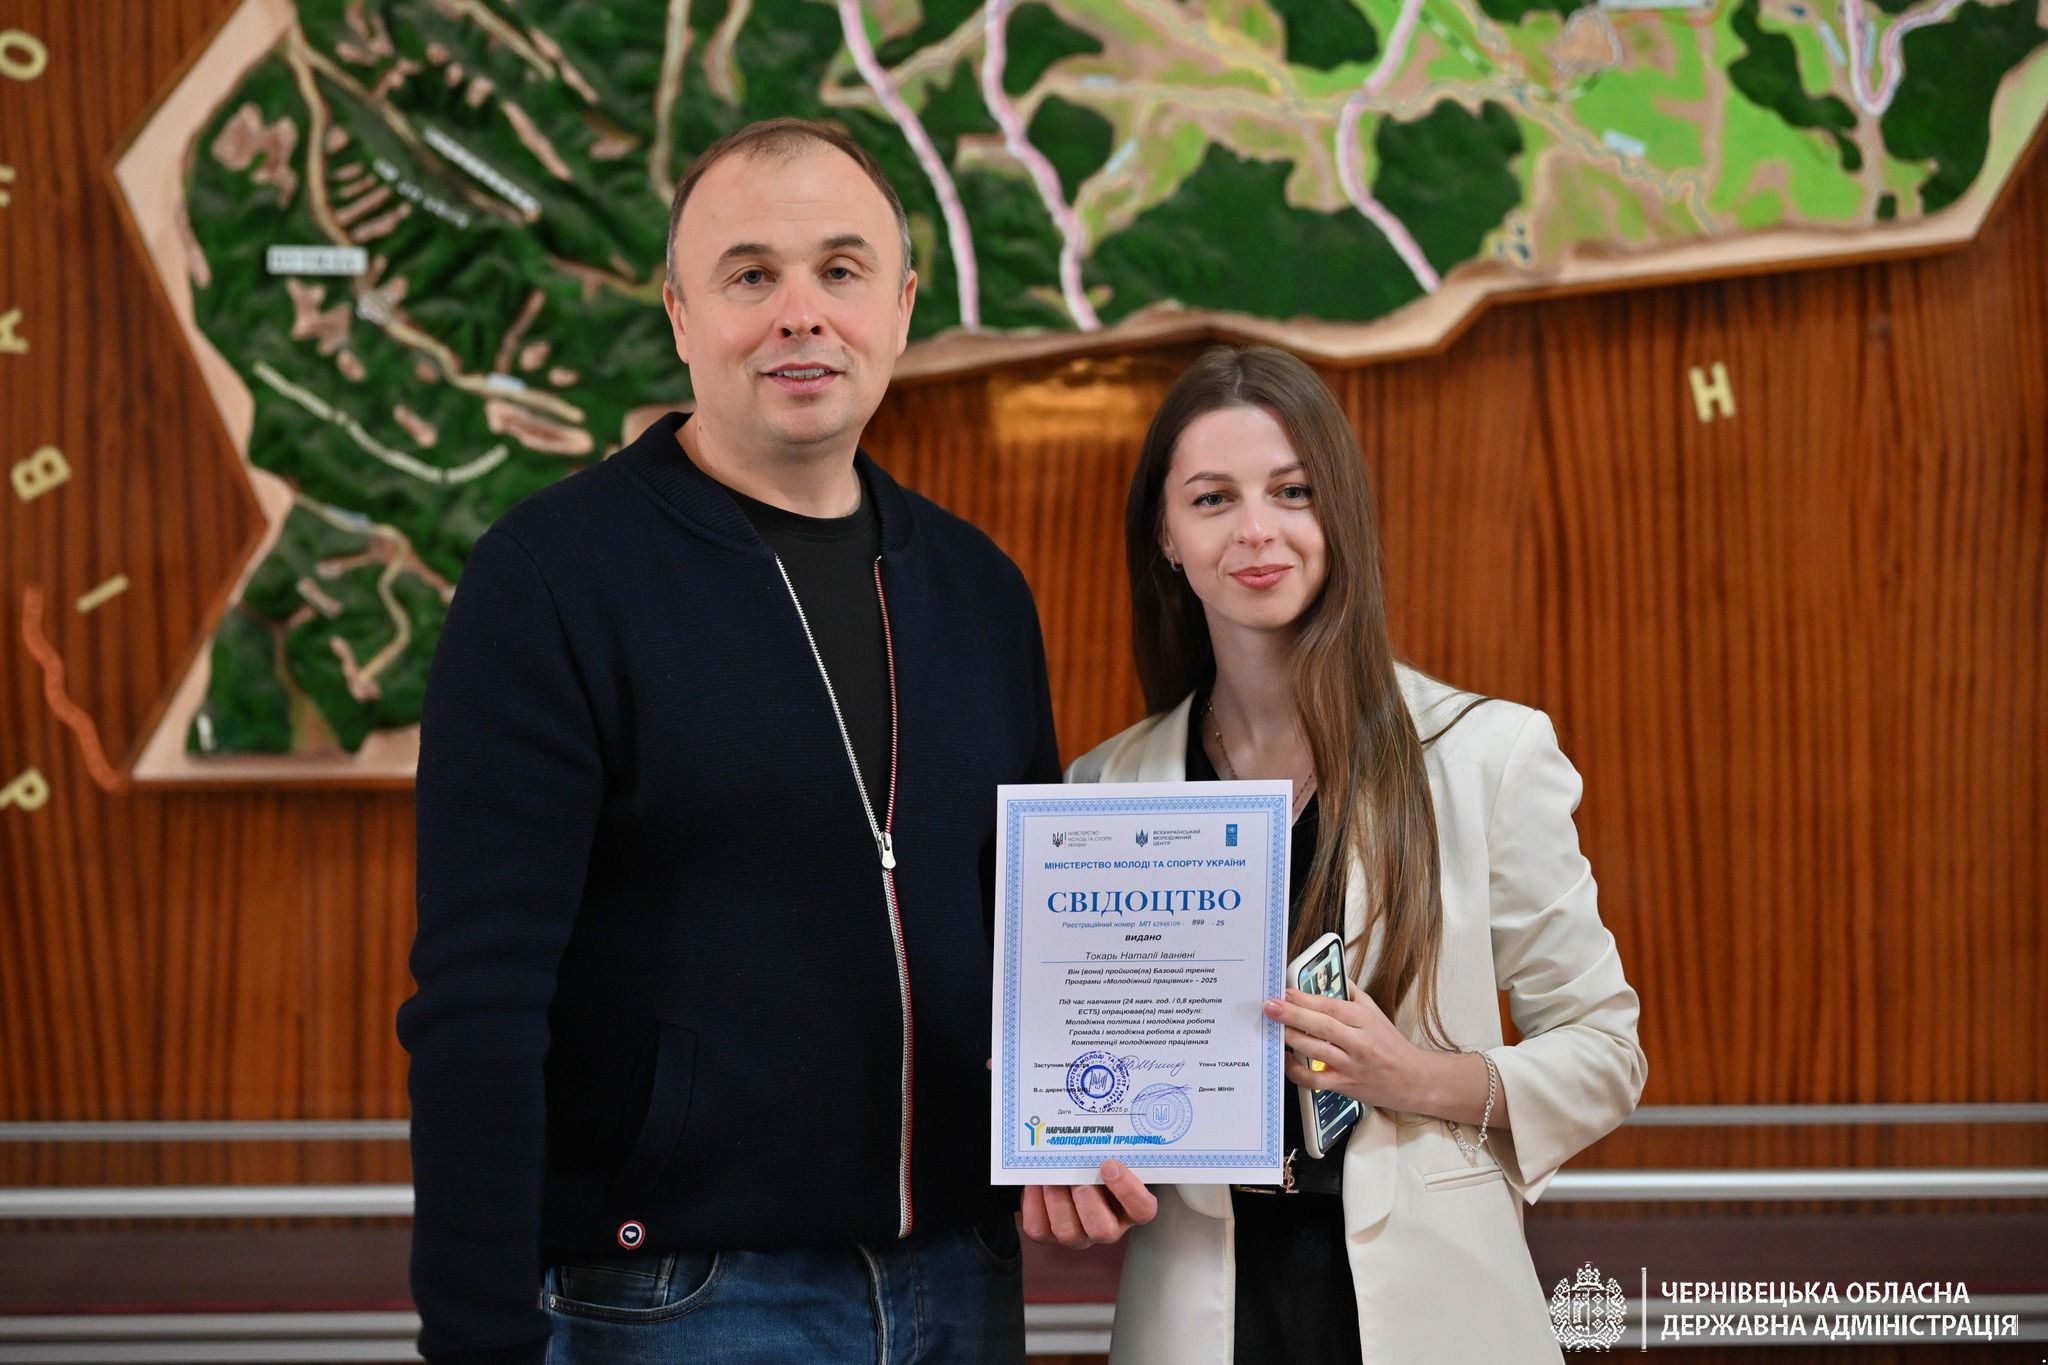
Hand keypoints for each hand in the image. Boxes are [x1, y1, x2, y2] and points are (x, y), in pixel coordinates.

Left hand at [1021, 1159, 1158, 1247]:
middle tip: (1075, 1174)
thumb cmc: (1096, 1160)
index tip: (1110, 1165)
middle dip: (1086, 1198)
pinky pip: (1039, 1229)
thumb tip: (1099, 1118)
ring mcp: (1078, 1235)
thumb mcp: (1109, 1154)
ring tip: (1050, 1175)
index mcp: (1131, 1207)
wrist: (1069, 1169)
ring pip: (1068, 1232)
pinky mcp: (1049, 1235)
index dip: (1128, 1190)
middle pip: (1103, 1230)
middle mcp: (1108, 1227)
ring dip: (1056, 1200)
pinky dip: (1034, 1203)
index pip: (1142, 1209)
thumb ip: (1110, 1147)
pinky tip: (1036, 1181)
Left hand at [1266, 981, 1423, 1111]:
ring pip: (1316, 1050)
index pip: (1331, 1005)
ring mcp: (1351, 1065)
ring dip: (1291, 1038)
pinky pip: (1315, 1080)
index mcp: (1365, 1020)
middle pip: (1321, 1026)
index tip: (1285, 990)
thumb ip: (1352, 994)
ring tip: (1274, 1029)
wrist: (1412, 1079)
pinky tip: (1287, 1060)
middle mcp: (1358, 1042)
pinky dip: (1297, 1071)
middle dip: (1292, 1014)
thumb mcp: (1375, 1013)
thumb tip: (1332, 977)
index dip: (1305, 998)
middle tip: (1271, 1006)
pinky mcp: (1344, 1085)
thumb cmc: (1391, 1045)